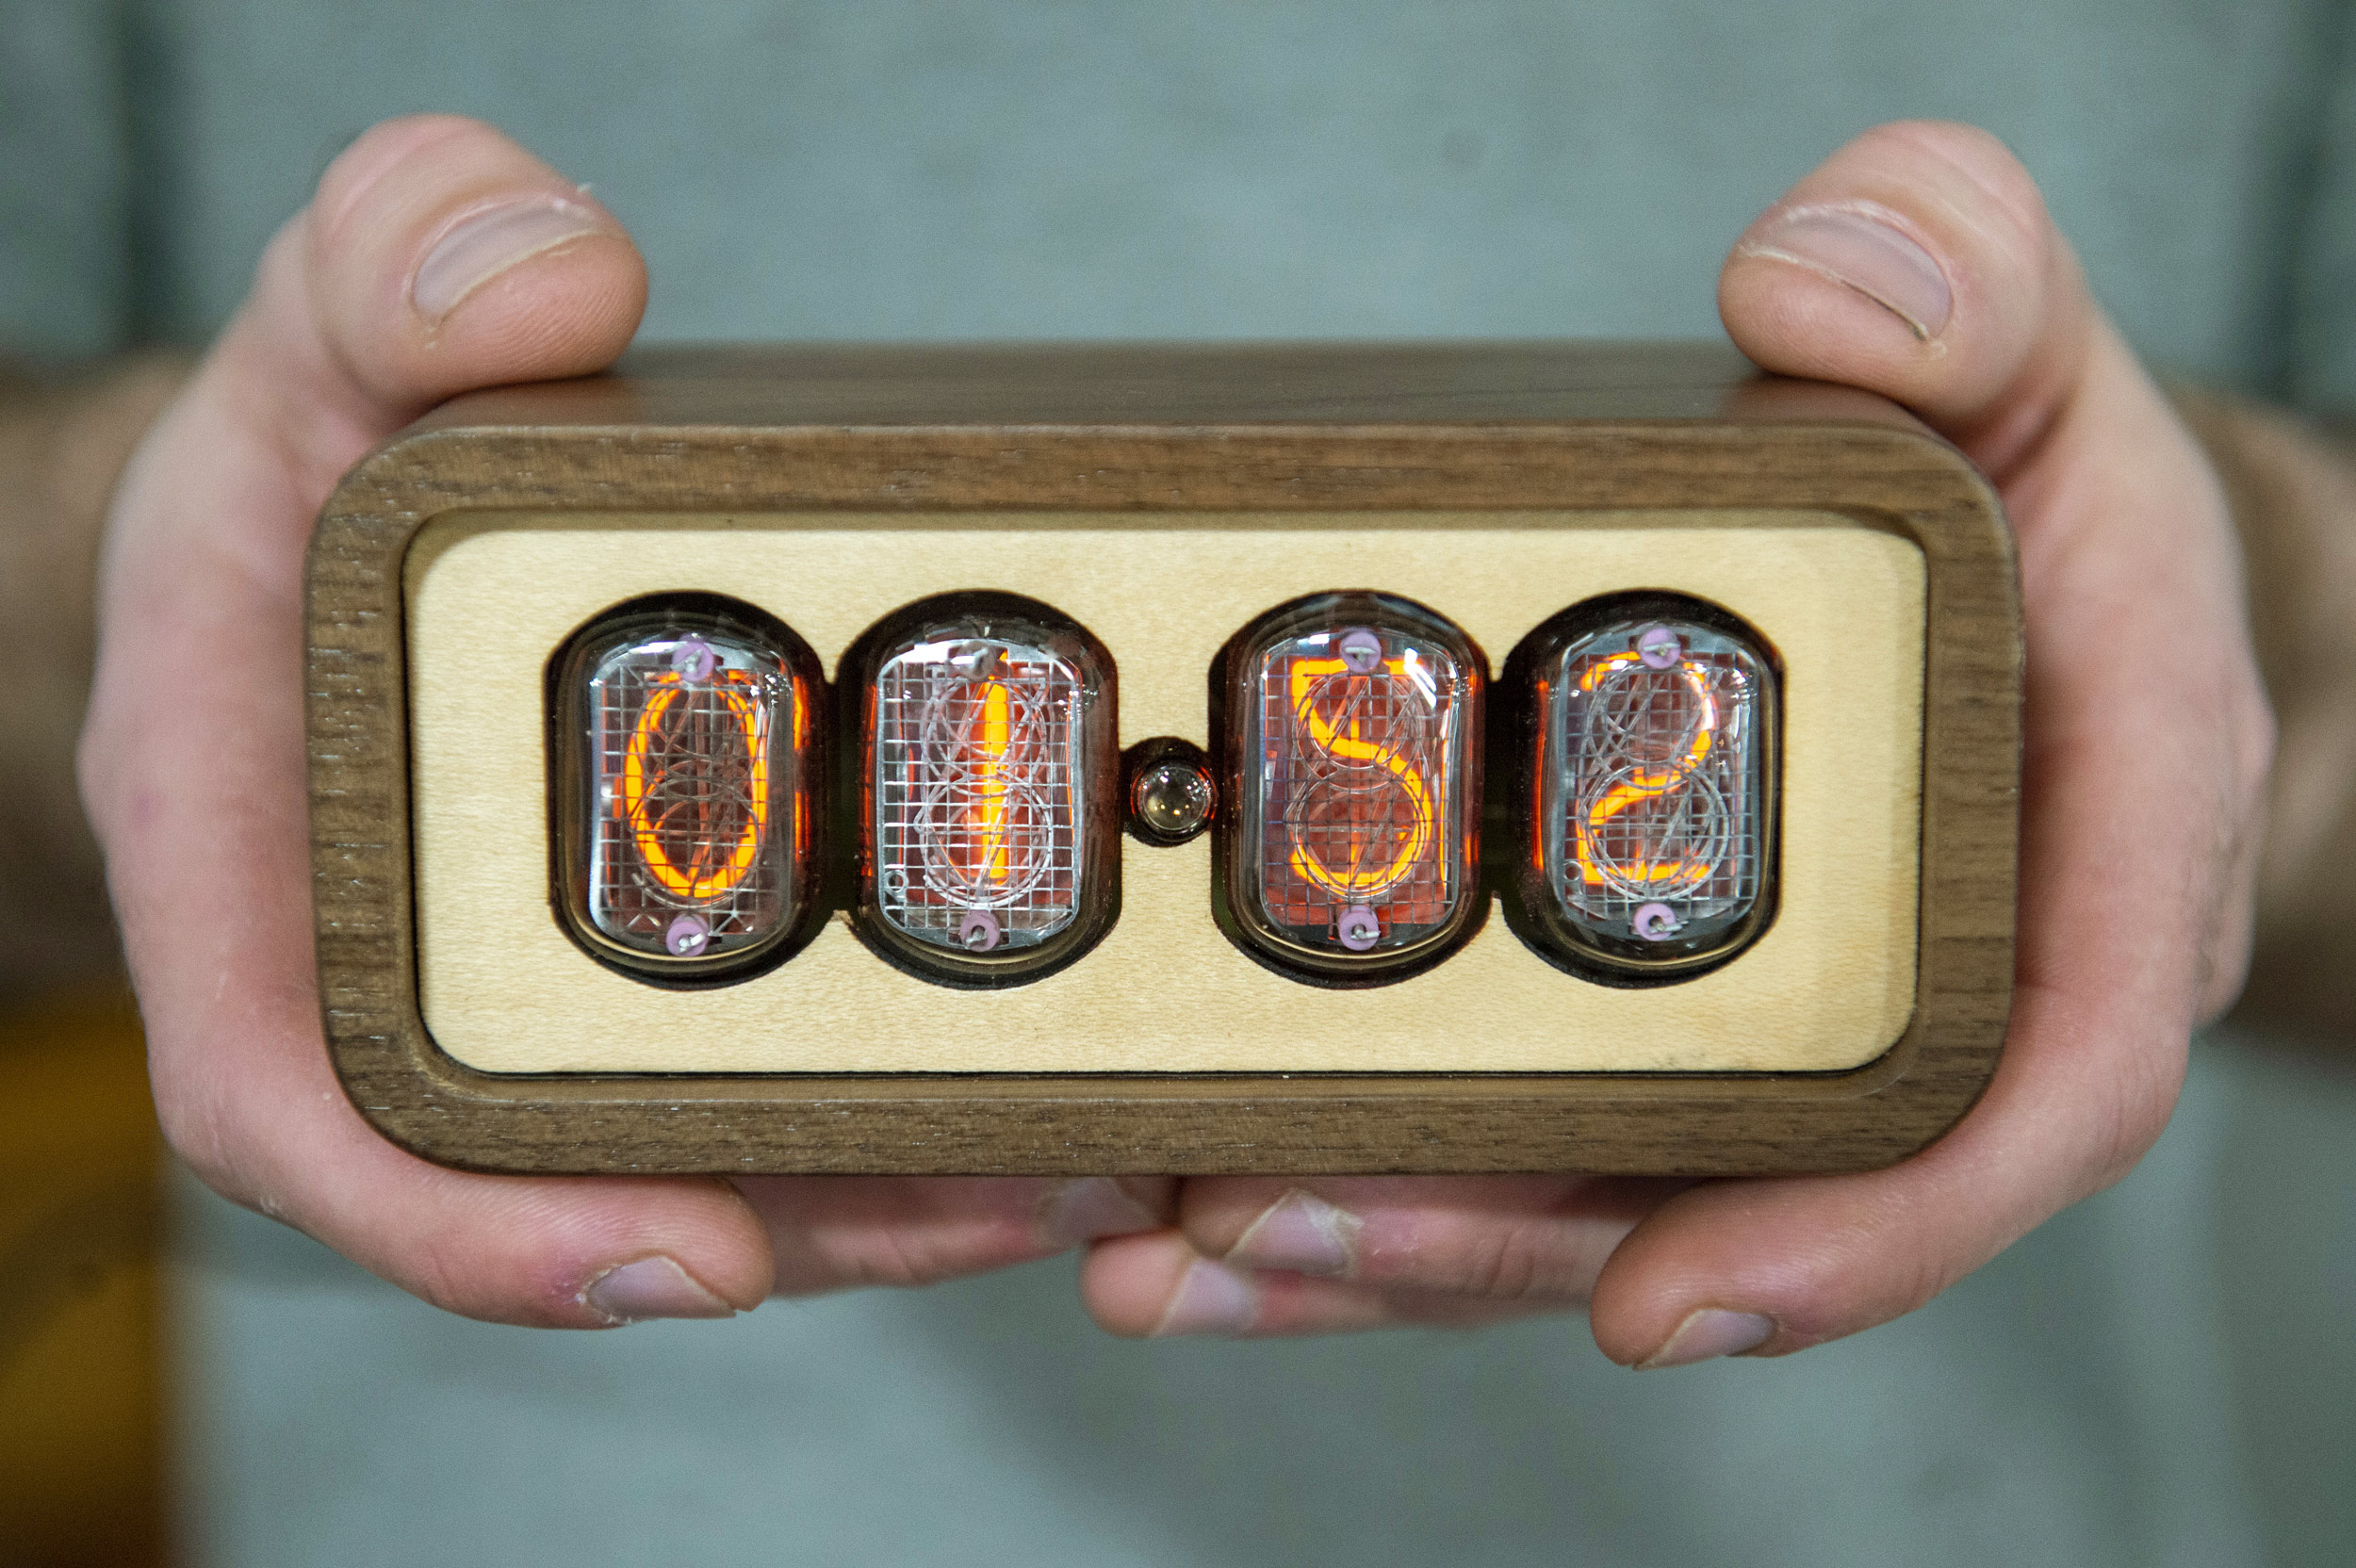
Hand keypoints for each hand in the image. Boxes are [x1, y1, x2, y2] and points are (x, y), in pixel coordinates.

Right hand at [78, 116, 1169, 1325]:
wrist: (357, 476)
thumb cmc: (318, 429)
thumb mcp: (328, 314)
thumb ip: (398, 264)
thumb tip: (555, 288)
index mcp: (261, 849)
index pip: (302, 1098)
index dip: (468, 1221)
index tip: (677, 1254)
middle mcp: (406, 952)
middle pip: (574, 1168)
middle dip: (788, 1218)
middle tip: (1000, 1198)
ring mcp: (548, 972)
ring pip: (706, 1149)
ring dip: (895, 1191)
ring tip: (1099, 1166)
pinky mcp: (666, 956)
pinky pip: (773, 1071)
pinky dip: (907, 1106)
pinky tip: (1063, 1090)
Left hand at [1081, 122, 2272, 1363]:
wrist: (2005, 551)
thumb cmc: (2028, 467)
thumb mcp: (2025, 341)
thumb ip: (1962, 283)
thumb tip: (1810, 296)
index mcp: (2074, 856)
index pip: (2032, 1089)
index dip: (1869, 1225)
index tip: (1670, 1297)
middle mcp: (1918, 987)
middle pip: (1731, 1186)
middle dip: (1497, 1240)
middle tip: (1271, 1227)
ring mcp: (1770, 1018)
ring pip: (1591, 1190)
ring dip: (1379, 1240)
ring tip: (1167, 1245)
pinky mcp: (1649, 1019)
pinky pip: (1519, 1128)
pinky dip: (1361, 1173)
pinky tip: (1182, 1194)